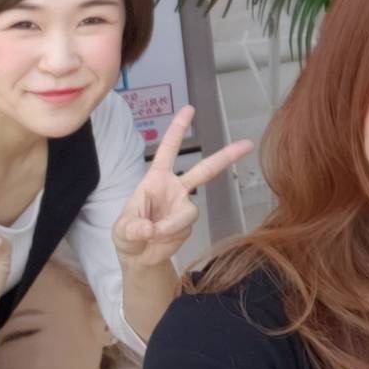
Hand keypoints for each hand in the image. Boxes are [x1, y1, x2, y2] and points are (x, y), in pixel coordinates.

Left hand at [112, 106, 253, 267]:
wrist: (139, 259)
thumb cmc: (128, 235)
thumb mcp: (121, 230)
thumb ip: (133, 228)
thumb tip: (150, 228)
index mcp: (157, 179)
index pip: (168, 150)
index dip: (178, 129)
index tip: (190, 109)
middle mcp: (175, 189)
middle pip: (204, 171)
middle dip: (226, 157)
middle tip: (247, 144)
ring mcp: (184, 207)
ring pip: (189, 212)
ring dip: (171, 225)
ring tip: (153, 235)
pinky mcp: (187, 226)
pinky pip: (182, 230)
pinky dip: (168, 238)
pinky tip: (157, 242)